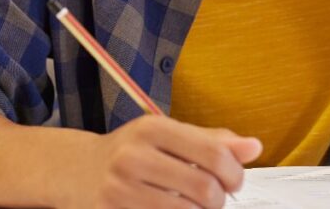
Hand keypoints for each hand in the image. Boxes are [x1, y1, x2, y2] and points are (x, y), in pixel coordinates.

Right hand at [64, 115, 261, 208]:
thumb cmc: (129, 152)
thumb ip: (210, 140)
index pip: (214, 153)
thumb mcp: (166, 136)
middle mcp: (134, 155)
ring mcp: (121, 189)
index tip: (234, 180)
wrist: (75, 171)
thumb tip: (254, 147)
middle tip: (213, 199)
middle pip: (205, 189)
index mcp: (152, 128)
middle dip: (218, 200)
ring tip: (193, 206)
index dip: (234, 173)